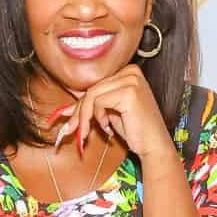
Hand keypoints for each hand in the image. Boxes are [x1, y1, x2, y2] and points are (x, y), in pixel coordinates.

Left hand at [51, 64, 172, 164]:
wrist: (153, 145)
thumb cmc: (134, 130)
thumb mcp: (108, 114)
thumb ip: (89, 107)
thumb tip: (63, 111)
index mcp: (128, 71)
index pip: (95, 84)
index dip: (80, 104)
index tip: (70, 121)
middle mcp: (131, 71)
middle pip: (92, 88)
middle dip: (78, 112)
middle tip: (72, 130)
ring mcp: (131, 80)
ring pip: (92, 95)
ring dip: (84, 117)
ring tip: (88, 132)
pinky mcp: (129, 91)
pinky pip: (99, 101)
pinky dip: (98, 117)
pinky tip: (108, 126)